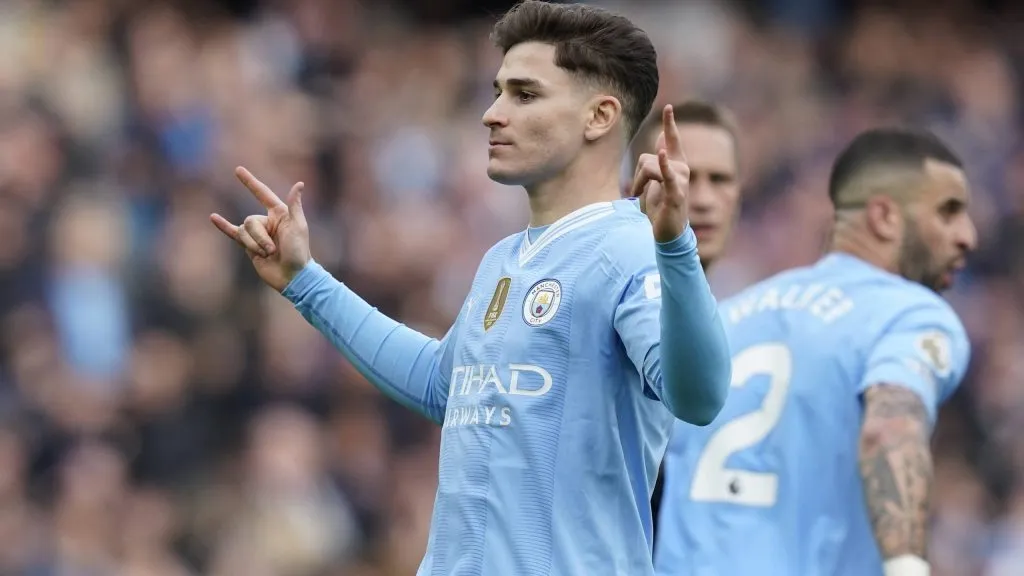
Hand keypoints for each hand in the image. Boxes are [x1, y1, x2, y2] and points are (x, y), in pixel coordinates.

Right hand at [210, 167, 310, 292]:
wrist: (291, 276)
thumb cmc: (299, 251)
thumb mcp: (298, 227)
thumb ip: (295, 205)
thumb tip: (299, 183)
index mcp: (280, 213)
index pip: (262, 193)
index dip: (250, 182)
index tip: (238, 170)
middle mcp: (267, 221)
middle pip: (250, 221)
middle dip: (260, 238)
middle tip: (274, 250)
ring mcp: (257, 234)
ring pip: (243, 232)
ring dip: (254, 245)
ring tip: (269, 255)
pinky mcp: (249, 246)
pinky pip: (233, 233)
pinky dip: (222, 226)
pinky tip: (213, 217)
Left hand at [629, 104, 690, 242]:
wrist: (668, 234)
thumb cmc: (661, 208)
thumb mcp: (658, 180)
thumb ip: (660, 159)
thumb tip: (662, 139)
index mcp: (677, 165)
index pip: (673, 140)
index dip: (670, 124)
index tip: (668, 108)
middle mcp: (682, 170)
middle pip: (647, 158)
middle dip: (637, 175)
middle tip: (638, 192)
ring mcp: (680, 181)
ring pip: (648, 166)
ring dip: (638, 184)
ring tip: (641, 197)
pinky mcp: (675, 194)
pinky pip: (666, 176)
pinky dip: (664, 165)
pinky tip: (663, 154)